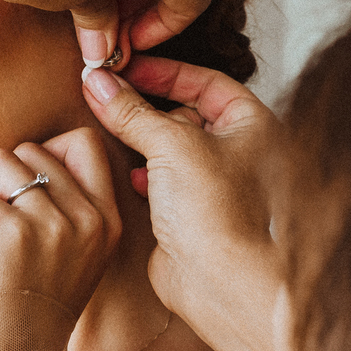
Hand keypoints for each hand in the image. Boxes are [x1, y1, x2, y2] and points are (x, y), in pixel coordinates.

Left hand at [0, 128, 122, 350]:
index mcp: (108, 224)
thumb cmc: (26, 315)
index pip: (86, 144)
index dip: (44, 151)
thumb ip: (64, 207)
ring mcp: (54, 224)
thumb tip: (26, 153)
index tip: (16, 187)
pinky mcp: (12, 232)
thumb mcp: (70, 257)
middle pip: (31, 150)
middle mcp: (89, 220)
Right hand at [81, 56, 282, 350]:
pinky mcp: (194, 214)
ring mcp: (217, 184)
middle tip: (107, 93)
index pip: (206, 80)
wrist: (221, 284)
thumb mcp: (172, 144)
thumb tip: (97, 82)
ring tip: (110, 126)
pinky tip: (131, 173)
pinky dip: (145, 171)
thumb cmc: (219, 213)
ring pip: (173, 146)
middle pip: (187, 111)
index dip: (165, 70)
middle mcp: (240, 151)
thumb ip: (132, 110)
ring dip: (142, 137)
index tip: (126, 67)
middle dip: (148, 103)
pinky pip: (164, 180)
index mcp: (253, 125)